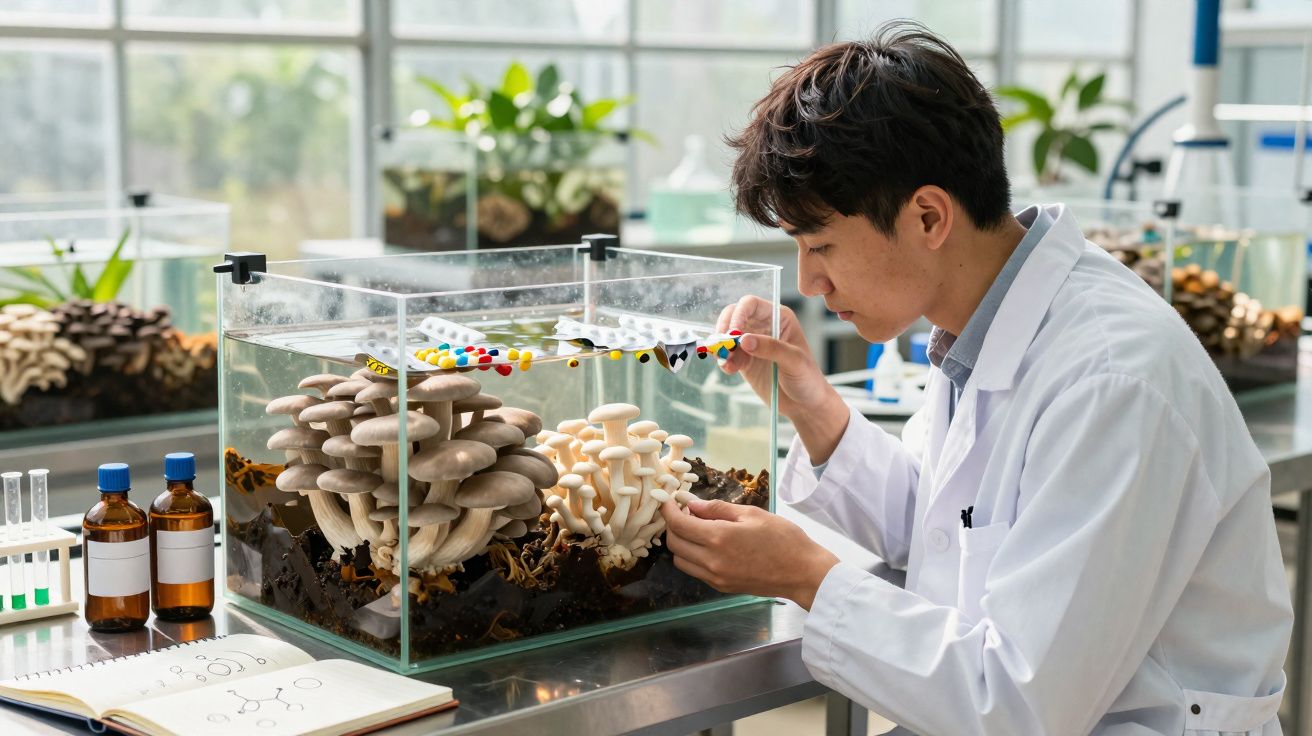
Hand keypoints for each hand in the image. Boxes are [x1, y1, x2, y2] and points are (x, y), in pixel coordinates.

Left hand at [660, 498, 839, 609]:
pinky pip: (696, 571)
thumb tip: (693, 505)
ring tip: (695, 529)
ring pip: (681, 561)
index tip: (668, 502)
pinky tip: (707, 545)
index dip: (668, 511)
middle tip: (683, 513)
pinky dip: (693, 557)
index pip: (678, 524)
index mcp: (719, 538)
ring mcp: (716, 577)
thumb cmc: (783, 539)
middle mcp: (712, 561)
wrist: (802, 572)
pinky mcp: (722, 587)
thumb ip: (718, 509)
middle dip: (673, 526)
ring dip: (681, 544)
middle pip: (674, 544)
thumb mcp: (752, 514)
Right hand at [717, 295, 849, 463]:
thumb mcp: (794, 361)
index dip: (739, 314)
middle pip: (733, 316)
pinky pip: (727, 355)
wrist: (804, 404)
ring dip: (722, 347)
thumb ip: (771, 348)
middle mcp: (763, 326)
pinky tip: (729, 370)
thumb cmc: (807, 378)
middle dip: (724, 329)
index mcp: (778, 317)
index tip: (733, 332)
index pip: (751, 304)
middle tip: (722, 345)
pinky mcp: (744, 360)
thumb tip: (744, 340)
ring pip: (726, 336)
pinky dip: (723, 361)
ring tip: (726, 363)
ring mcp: (751, 343)